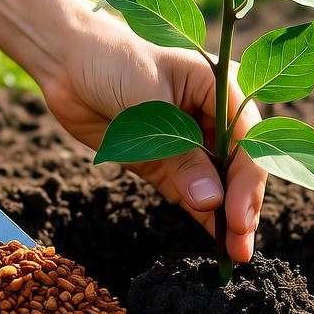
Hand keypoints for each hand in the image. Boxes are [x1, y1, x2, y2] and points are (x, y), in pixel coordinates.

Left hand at [38, 14, 267, 261]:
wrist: (66, 60)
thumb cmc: (112, 60)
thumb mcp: (147, 100)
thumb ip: (179, 151)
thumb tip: (210, 200)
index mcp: (220, 87)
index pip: (247, 140)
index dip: (248, 181)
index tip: (239, 216)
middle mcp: (212, 116)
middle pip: (239, 167)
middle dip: (242, 205)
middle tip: (240, 245)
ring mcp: (189, 141)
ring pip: (218, 185)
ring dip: (225, 217)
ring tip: (234, 253)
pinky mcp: (164, 162)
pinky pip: (190, 194)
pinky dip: (201, 216)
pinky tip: (212, 241)